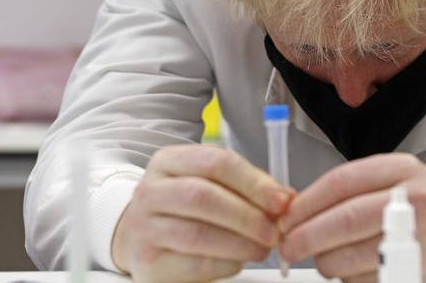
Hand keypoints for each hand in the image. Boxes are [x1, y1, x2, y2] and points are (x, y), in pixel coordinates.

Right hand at [112, 144, 294, 282]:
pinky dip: (225, 263)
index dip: (253, 182)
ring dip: (240, 243)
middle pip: (203, 196)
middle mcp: (151, 191)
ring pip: (198, 234)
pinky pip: (194, 264)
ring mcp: (144, 227)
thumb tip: (286, 198)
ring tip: (261, 248)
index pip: (215, 162)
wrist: (140, 237)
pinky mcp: (148, 262)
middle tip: (273, 230)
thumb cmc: (183, 208)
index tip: (281, 200)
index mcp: (169, 161)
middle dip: (247, 215)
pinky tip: (238, 260)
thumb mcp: (210, 185)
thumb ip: (247, 187)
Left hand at [278, 153, 425, 282]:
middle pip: (345, 221)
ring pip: (353, 258)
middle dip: (306, 237)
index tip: (286, 217)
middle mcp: (414, 202)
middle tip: (289, 245)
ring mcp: (422, 240)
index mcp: (401, 170)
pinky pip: (369, 282)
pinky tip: (354, 269)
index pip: (340, 183)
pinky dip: (350, 280)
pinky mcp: (422, 274)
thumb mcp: (393, 177)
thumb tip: (297, 212)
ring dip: (326, 263)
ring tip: (324, 257)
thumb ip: (349, 189)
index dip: (305, 203)